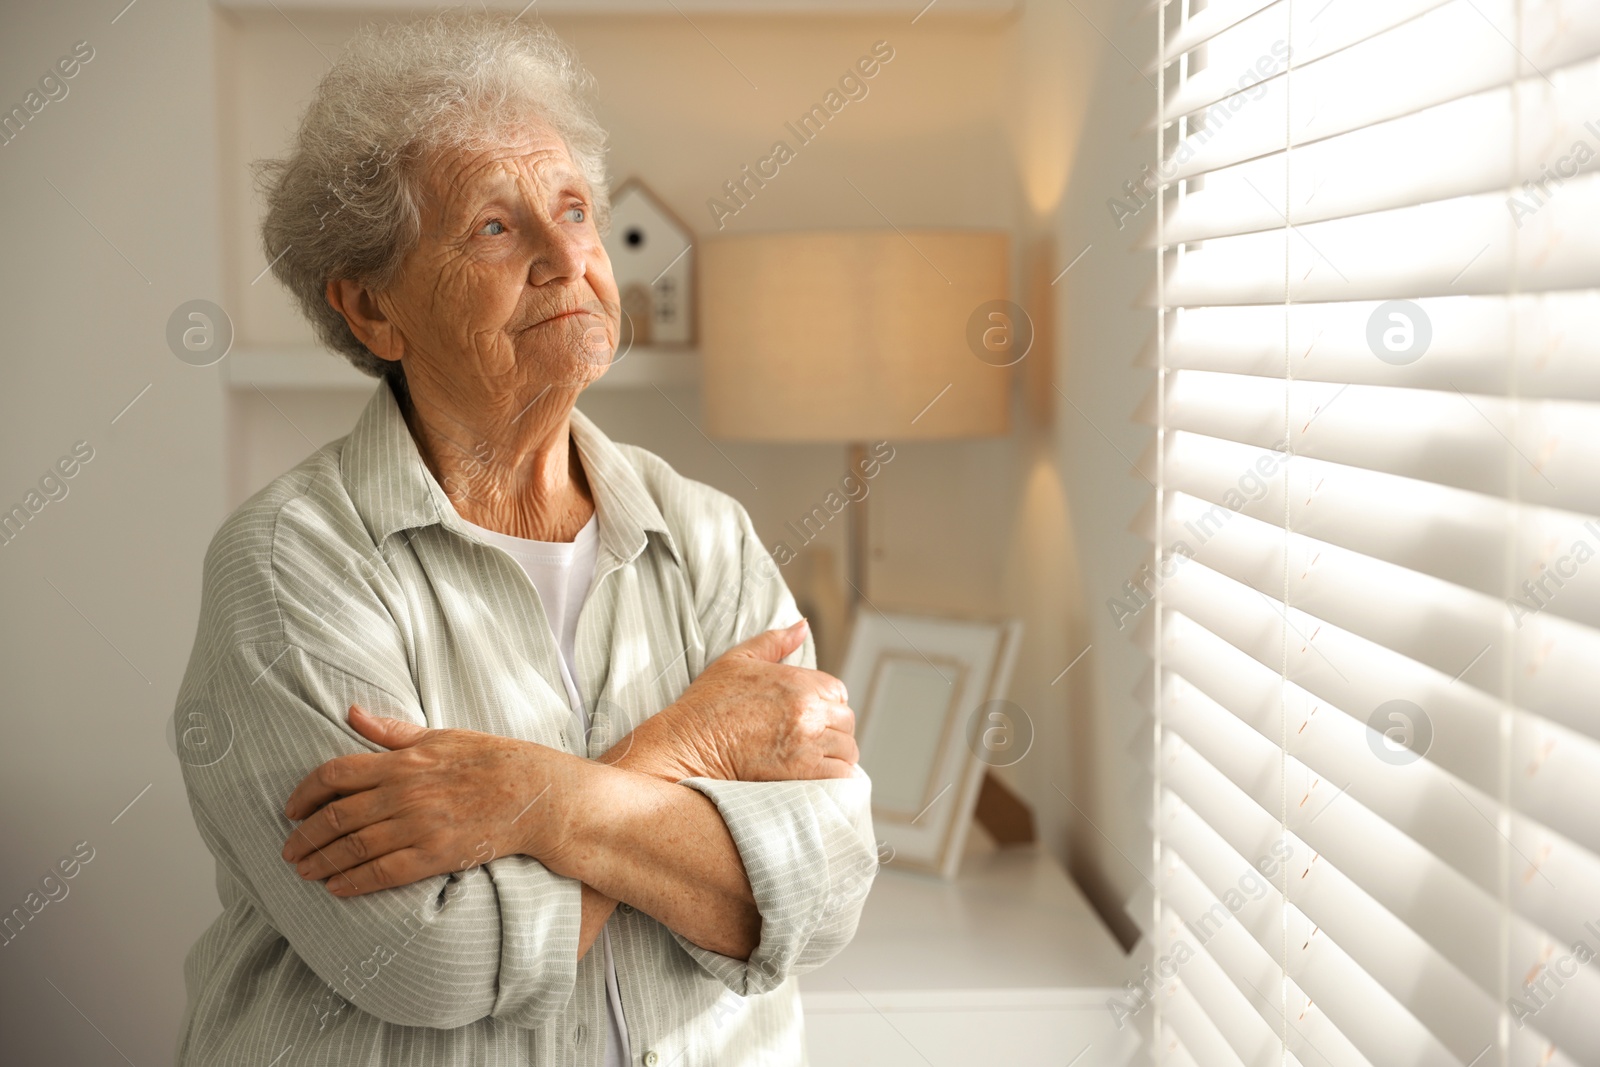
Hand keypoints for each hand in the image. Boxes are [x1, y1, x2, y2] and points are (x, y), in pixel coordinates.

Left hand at [280, 706, 567, 895]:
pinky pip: (382, 872)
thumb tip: (352, 713)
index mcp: (403, 761)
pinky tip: (336, 888)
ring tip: (303, 872)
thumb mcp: (442, 735)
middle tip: (288, 850)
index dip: (304, 793)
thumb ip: (392, 731)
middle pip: (335, 816)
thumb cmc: (493, 760)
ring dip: (321, 862)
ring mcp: (419, 826)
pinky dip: (353, 882)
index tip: (290, 809)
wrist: (536, 794)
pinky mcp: (435, 855)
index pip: (335, 774)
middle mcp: (404, 794)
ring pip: (352, 848)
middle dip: (304, 836)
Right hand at [613, 619, 857, 782]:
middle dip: (833, 728)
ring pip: (848, 749)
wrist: (689, 746)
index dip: (826, 702)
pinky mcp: (803, 773)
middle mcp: (809, 711)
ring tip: (816, 757)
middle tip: (812, 737)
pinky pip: (841, 774)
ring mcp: (808, 744)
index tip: (810, 713)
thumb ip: (776, 641)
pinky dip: (837, 775)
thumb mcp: (738, 659)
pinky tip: (818, 775)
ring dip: (837, 753)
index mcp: (798, 681)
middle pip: (846, 720)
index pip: (838, 691)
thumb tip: (803, 626)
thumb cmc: (709, 702)